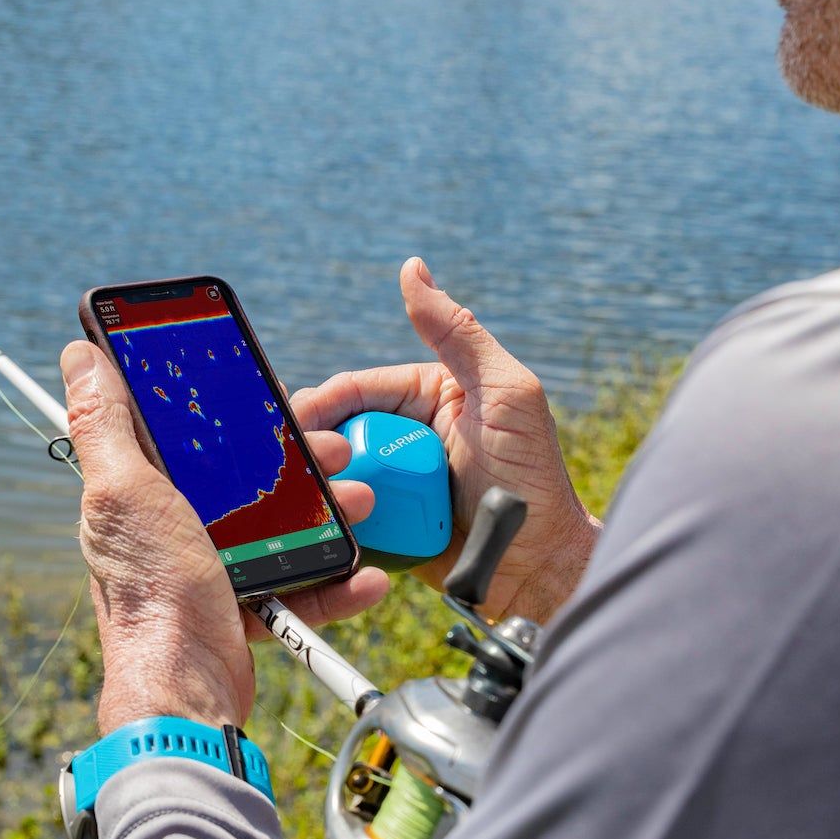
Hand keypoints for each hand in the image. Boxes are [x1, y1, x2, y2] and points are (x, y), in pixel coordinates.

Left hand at [61, 341, 389, 733]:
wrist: (186, 689)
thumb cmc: (151, 590)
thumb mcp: (124, 492)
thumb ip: (103, 424)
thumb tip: (81, 355)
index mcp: (139, 493)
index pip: (183, 434)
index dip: (226, 411)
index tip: (269, 393)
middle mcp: (171, 527)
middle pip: (244, 477)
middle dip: (298, 460)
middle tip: (334, 447)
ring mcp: (211, 569)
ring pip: (280, 525)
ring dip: (329, 512)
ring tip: (360, 502)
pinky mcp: (245, 608)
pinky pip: (300, 586)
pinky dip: (336, 581)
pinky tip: (364, 576)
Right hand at [291, 258, 600, 623]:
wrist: (541, 569)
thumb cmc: (534, 478)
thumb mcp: (506, 394)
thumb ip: (459, 333)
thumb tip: (412, 269)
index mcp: (426, 394)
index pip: (358, 388)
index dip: (323, 402)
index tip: (297, 419)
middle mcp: (405, 434)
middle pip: (337, 431)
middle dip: (313, 445)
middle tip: (297, 465)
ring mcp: (395, 481)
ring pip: (334, 473)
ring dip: (319, 484)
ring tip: (312, 499)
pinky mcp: (388, 526)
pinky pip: (346, 515)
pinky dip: (330, 517)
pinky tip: (316, 525)